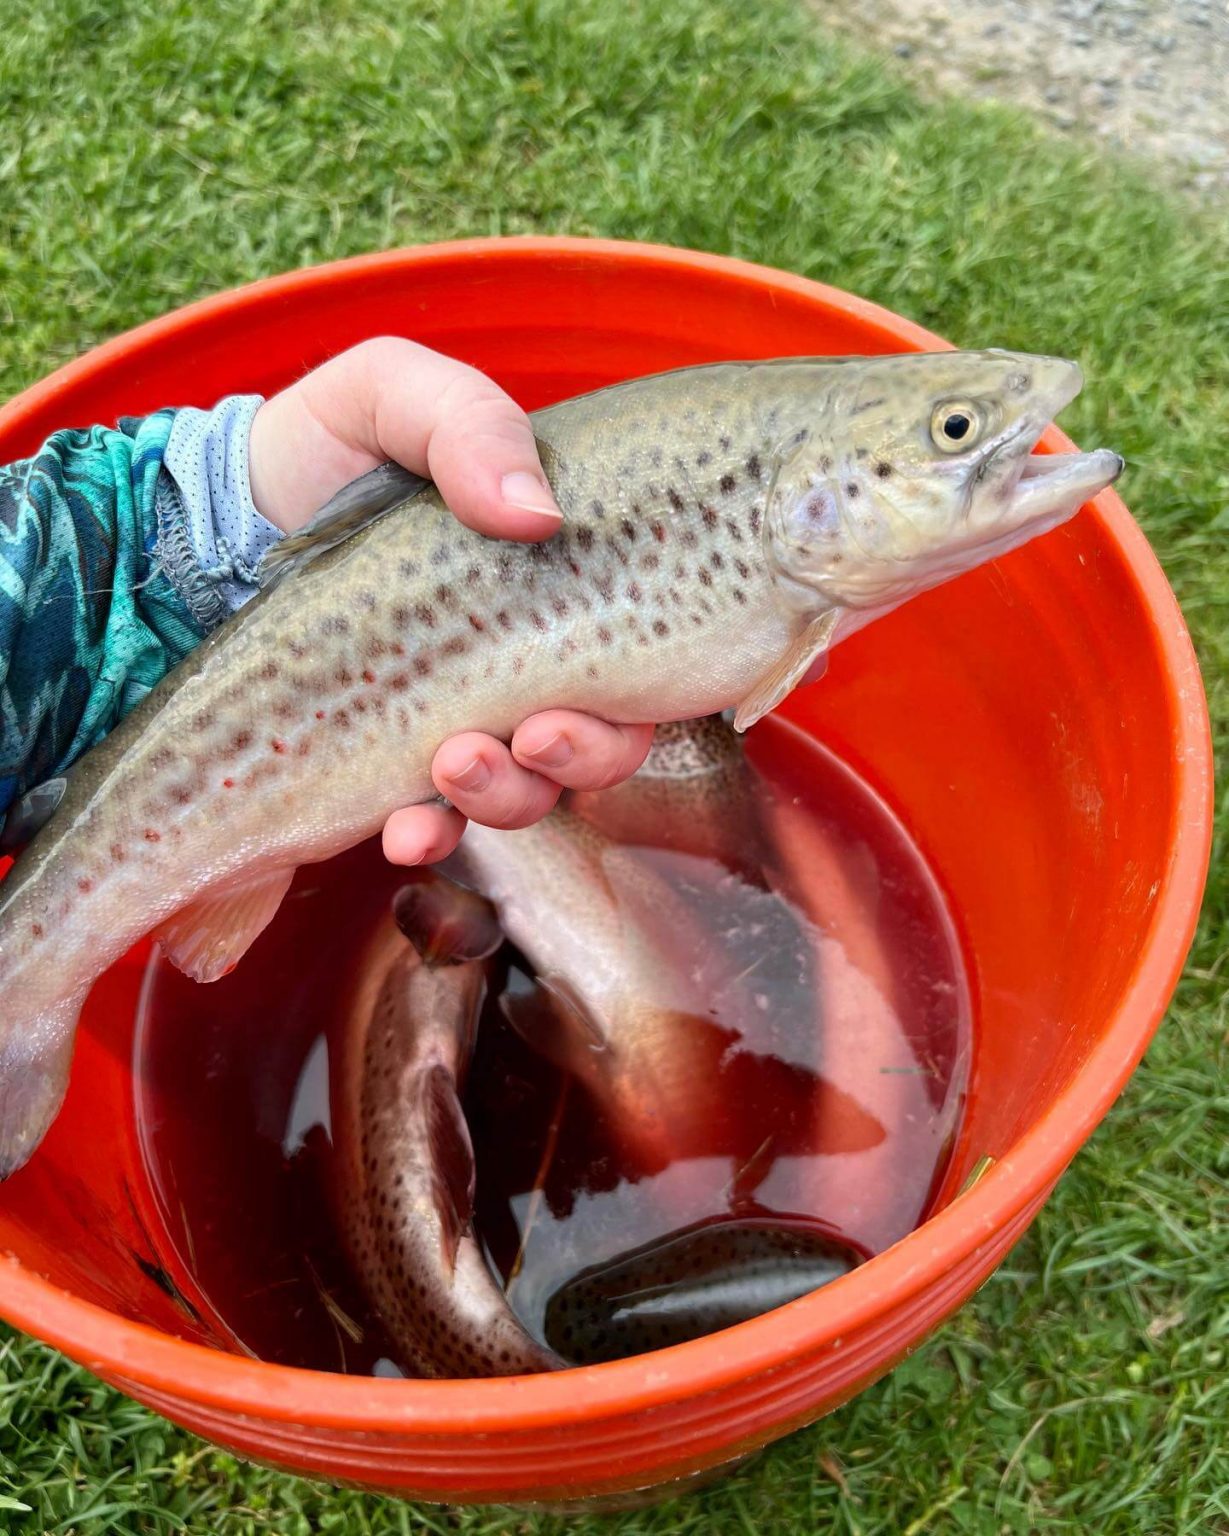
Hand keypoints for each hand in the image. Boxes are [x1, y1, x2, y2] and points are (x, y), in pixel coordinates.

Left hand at [248, 338, 652, 864]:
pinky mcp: (393, 767)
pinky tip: (404, 831)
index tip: (599, 688)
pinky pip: (437, 825)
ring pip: (528, 789)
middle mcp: (521, 657)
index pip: (636, 647)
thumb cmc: (319, 450)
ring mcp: (458, 717)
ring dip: (506, 795)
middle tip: (533, 735)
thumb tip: (534, 514)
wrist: (212, 525)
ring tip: (449, 765)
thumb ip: (466, 422)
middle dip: (580, 754)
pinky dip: (431, 837)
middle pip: (600, 738)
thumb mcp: (388, 394)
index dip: (641, 689)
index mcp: (549, 578)